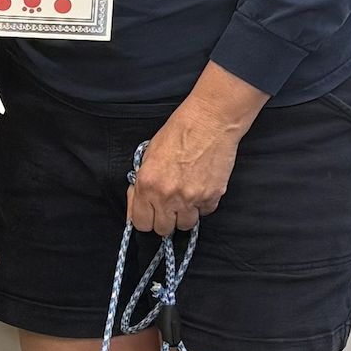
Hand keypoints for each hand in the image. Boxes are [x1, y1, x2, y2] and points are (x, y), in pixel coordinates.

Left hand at [128, 104, 241, 236]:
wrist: (210, 121)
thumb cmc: (179, 131)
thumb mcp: (148, 155)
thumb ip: (142, 183)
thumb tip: (138, 202)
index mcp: (147, 185)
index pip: (140, 223)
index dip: (145, 219)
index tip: (150, 213)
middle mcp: (167, 196)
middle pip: (163, 229)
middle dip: (165, 219)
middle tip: (169, 205)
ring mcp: (191, 198)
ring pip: (185, 225)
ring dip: (184, 215)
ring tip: (186, 197)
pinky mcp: (212, 197)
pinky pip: (204, 212)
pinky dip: (202, 205)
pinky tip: (200, 187)